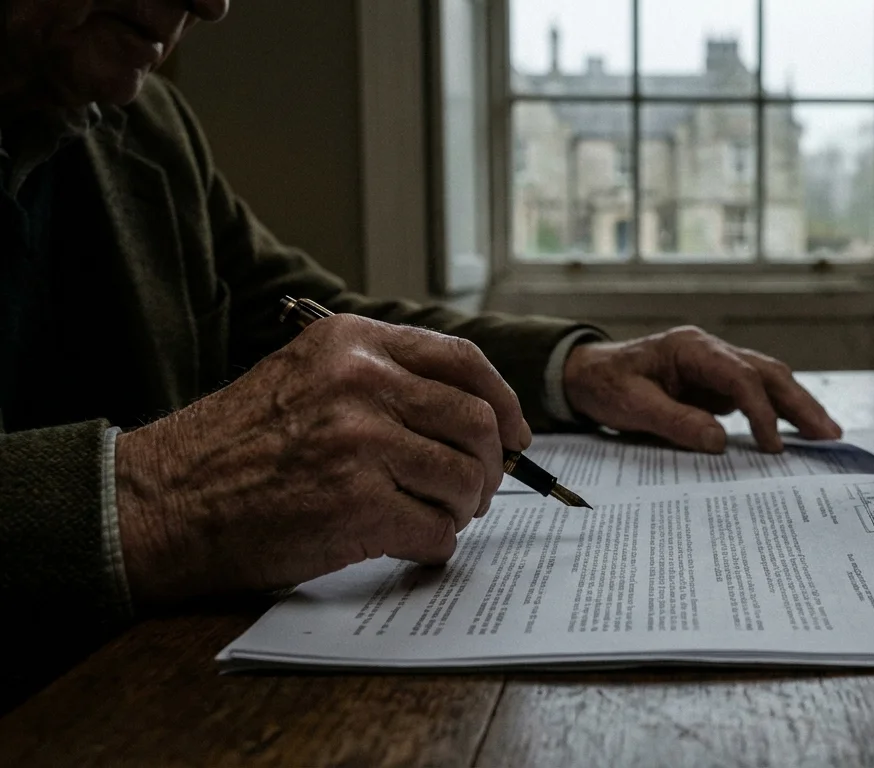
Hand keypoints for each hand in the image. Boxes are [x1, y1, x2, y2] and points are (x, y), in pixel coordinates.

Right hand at [115, 315, 529, 605]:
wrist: (167, 501)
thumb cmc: (240, 445)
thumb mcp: (309, 376)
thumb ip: (384, 379)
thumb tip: (476, 413)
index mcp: (354, 343)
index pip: (464, 361)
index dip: (504, 402)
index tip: (516, 434)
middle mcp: (361, 382)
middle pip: (477, 422)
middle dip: (490, 466)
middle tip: (476, 491)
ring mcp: (360, 443)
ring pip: (465, 479)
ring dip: (461, 509)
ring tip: (432, 517)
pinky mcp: (355, 504)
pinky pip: (436, 530)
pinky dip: (434, 545)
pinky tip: (409, 543)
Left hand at [562, 326, 841, 453]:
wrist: (586, 374)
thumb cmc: (605, 385)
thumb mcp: (631, 406)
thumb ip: (675, 421)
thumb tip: (719, 441)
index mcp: (691, 348)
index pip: (741, 377)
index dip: (761, 412)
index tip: (773, 447)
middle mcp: (711, 351)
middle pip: (768, 372)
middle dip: (801, 403)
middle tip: (830, 435)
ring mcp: (716, 366)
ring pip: (769, 380)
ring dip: (798, 406)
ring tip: (828, 435)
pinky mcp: (716, 384)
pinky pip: (756, 395)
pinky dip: (779, 412)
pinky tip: (797, 433)